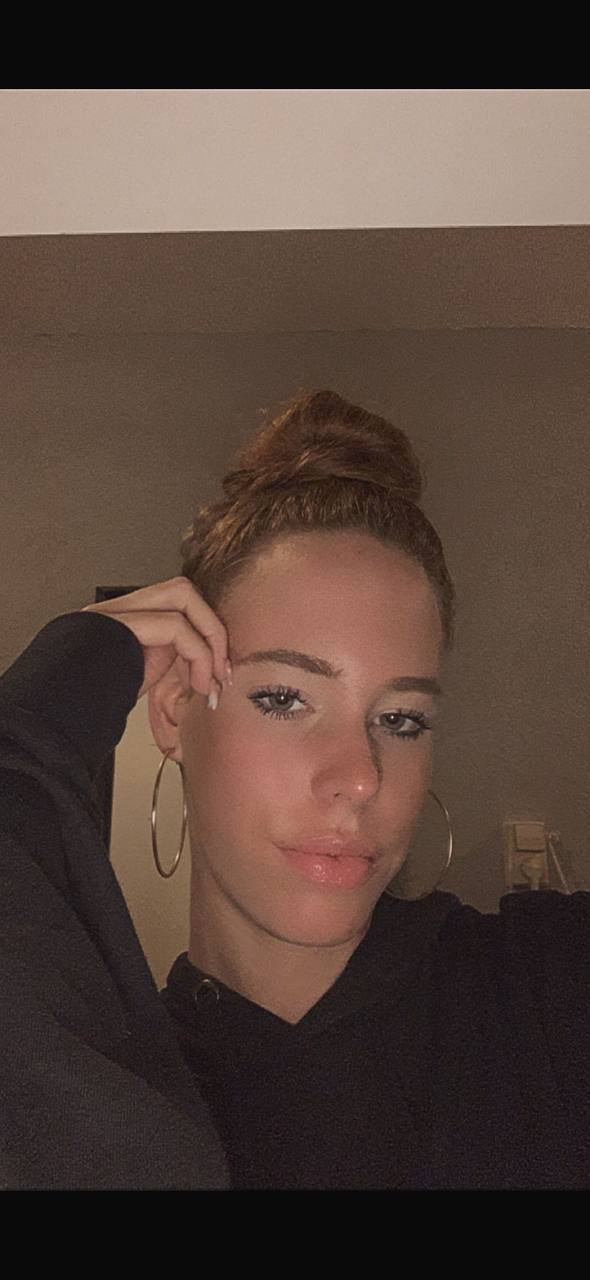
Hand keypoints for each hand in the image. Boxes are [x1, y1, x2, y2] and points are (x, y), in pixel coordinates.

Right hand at [81, 577, 230, 702]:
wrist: (62, 707)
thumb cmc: (97, 697)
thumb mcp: (139, 674)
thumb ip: (165, 658)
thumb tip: (204, 670)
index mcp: (128, 616)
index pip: (178, 603)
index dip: (206, 630)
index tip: (220, 673)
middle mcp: (124, 606)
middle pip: (183, 591)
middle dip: (213, 628)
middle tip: (223, 672)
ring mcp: (122, 610)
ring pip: (184, 597)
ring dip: (210, 639)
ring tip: (212, 681)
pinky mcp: (126, 623)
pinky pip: (177, 627)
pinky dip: (200, 657)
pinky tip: (200, 686)